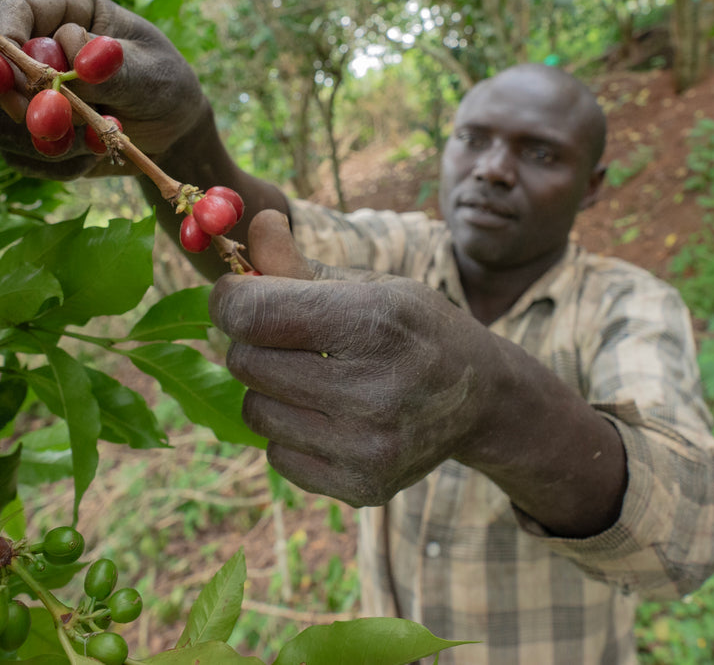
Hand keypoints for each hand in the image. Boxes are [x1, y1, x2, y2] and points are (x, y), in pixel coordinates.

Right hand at [0, 0, 206, 178]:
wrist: (168, 129)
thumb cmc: (161, 83)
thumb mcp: (151, 72)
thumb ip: (111, 68)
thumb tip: (72, 52)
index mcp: (56, 3)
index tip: (24, 83)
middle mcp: (22, 39)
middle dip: (13, 101)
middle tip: (63, 121)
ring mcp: (10, 87)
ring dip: (41, 137)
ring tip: (99, 136)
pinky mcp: (11, 129)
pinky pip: (10, 153)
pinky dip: (55, 161)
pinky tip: (91, 151)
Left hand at [210, 211, 505, 506]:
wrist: (483, 397)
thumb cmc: (414, 328)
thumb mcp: (370, 284)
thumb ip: (300, 264)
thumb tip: (254, 226)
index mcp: (373, 322)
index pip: (253, 314)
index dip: (231, 299)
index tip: (236, 295)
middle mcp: (373, 390)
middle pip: (246, 362)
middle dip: (254, 343)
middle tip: (287, 338)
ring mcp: (368, 446)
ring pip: (255, 411)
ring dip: (270, 390)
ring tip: (314, 378)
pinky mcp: (363, 487)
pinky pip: (277, 454)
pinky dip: (289, 432)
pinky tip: (329, 416)